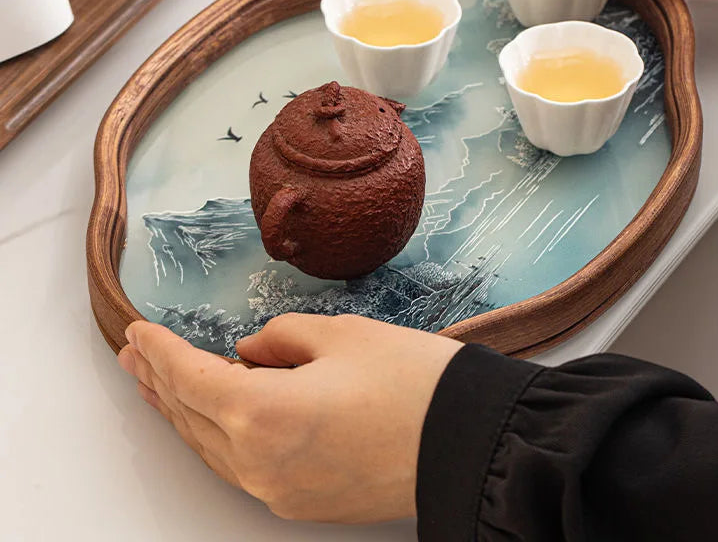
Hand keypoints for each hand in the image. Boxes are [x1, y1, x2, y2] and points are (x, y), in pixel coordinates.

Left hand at [117, 314, 461, 521]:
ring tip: (158, 383)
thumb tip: (251, 352)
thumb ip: (280, 338)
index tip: (138, 332)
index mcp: (264, 415)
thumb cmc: (411, 381)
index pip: (191, 377)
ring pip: (211, 447)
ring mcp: (279, 492)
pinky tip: (217, 414)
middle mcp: (261, 465)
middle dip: (160, 380)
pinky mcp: (302, 502)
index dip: (160, 351)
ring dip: (183, 410)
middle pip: (192, 417)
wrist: (467, 440)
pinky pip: (241, 466)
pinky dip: (218, 434)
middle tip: (135, 355)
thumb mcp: (341, 334)